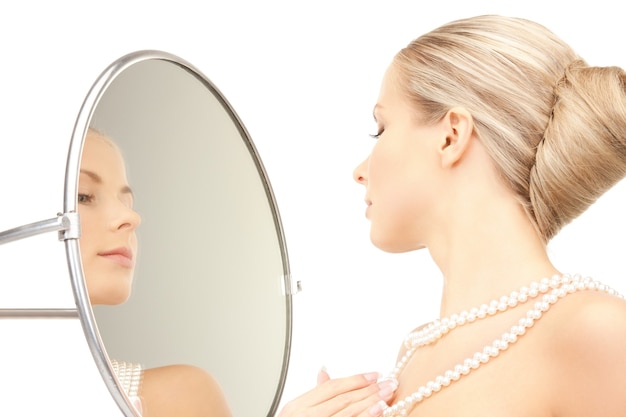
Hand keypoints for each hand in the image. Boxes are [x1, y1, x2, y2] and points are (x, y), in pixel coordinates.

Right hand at [277, 368, 396, 416]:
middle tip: (388, 383)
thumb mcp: (297, 412)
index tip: (374, 375)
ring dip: (369, 404)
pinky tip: (377, 412)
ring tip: (386, 396)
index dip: (355, 380)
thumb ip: (314, 394)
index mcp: (297, 406)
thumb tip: (324, 372)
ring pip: (347, 413)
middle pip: (342, 399)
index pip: (331, 387)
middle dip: (368, 390)